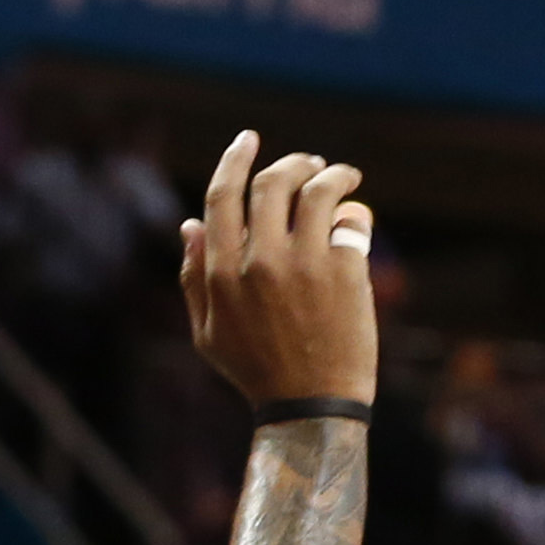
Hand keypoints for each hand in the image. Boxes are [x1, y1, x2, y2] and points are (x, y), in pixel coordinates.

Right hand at [176, 131, 378, 411]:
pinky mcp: (344, 271)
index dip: (235, 159)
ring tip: (341, 176)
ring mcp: (305, 264)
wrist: (311, 405)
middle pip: (272, 182)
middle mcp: (260, 261)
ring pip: (317, 190)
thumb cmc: (256, 370)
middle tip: (306, 162)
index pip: (223, 195)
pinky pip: (349, 220)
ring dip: (330, 173)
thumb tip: (189, 225)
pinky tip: (355, 213)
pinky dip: (353, 209)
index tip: (248, 139)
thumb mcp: (208, 332)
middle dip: (290, 162)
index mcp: (221, 272)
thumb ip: (195, 277)